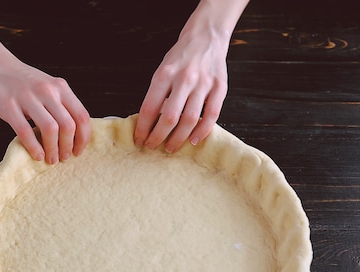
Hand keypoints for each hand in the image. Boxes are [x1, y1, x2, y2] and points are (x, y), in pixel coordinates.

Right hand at [0, 52, 90, 163]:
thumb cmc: (19, 79)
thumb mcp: (46, 86)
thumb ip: (58, 104)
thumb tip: (70, 133)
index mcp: (59, 87)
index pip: (81, 115)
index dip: (83, 137)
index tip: (79, 150)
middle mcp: (47, 91)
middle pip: (68, 125)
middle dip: (68, 147)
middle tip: (64, 158)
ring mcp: (27, 98)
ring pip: (50, 129)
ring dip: (53, 149)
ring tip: (51, 159)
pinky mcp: (9, 106)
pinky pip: (26, 132)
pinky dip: (34, 147)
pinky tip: (37, 155)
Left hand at [134, 22, 229, 152]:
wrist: (206, 37)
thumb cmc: (180, 58)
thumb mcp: (162, 70)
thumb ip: (158, 94)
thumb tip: (151, 123)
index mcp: (165, 74)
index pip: (150, 108)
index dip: (143, 128)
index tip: (139, 139)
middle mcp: (184, 79)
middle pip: (170, 117)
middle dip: (158, 137)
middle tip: (153, 146)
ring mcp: (204, 84)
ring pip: (190, 119)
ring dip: (178, 138)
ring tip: (170, 147)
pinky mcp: (220, 87)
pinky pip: (211, 115)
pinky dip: (202, 131)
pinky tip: (193, 140)